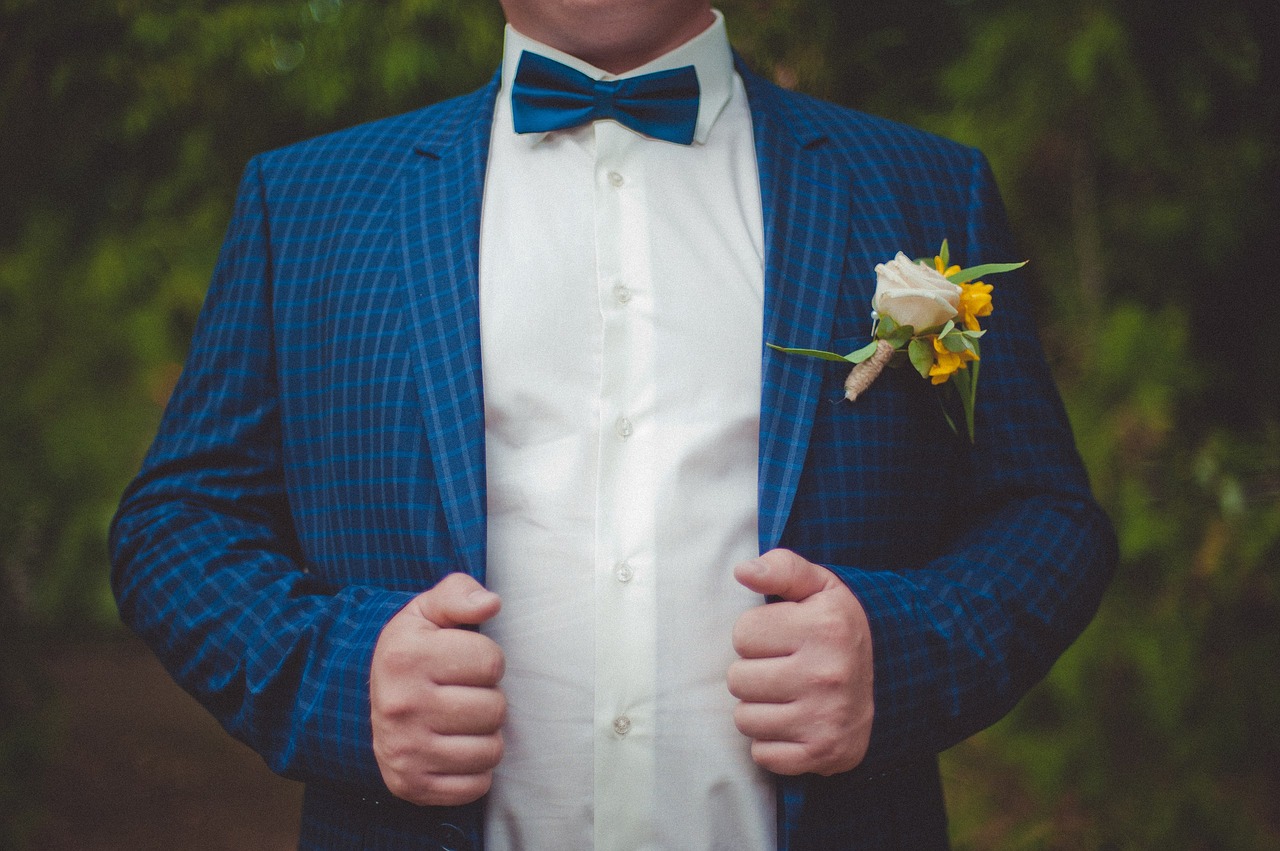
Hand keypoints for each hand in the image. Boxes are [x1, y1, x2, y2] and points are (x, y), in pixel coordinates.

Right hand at [370, 573, 505, 805]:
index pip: (491, 661)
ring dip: (486, 735)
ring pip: (491, 750)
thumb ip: (460, 594)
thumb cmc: (414, 649)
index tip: (464, 662)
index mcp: (406, 657)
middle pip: (495, 708)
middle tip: (464, 693)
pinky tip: (456, 748)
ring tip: (462, 720)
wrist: (369, 700)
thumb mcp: (428, 610)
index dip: (487, 659)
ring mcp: (404, 751)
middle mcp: (401, 706)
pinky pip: (477, 786)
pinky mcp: (411, 786)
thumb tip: (491, 603)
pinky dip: (476, 771)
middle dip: (488, 698)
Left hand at [728, 549, 873, 775]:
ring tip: (790, 695)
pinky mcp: (822, 754)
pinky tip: (796, 722)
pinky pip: (762, 754)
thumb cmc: (841, 629)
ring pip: (744, 718)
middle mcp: (826, 675)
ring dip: (760, 708)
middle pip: (738, 679)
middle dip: (756, 671)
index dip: (759, 634)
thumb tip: (743, 570)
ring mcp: (825, 719)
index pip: (743, 633)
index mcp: (824, 628)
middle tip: (786, 668)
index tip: (784, 637)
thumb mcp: (821, 586)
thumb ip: (782, 568)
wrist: (896, 680)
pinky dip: (772, 742)